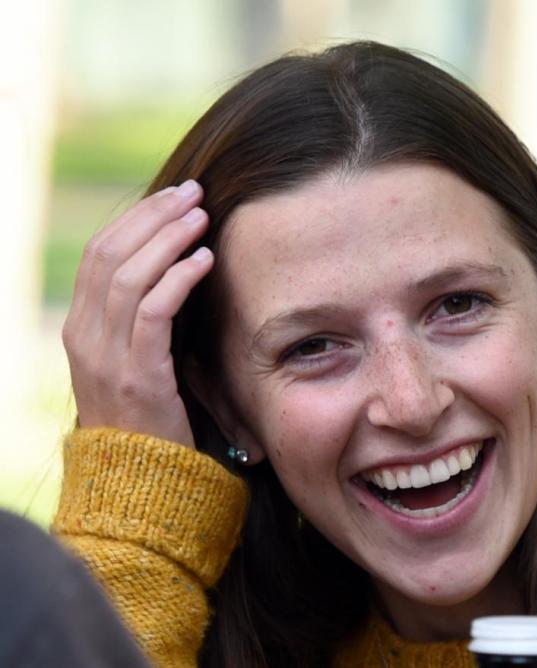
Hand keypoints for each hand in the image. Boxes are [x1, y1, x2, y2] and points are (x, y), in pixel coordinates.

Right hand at [63, 180, 214, 446]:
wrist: (140, 485)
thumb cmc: (152, 420)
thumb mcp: (138, 364)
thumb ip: (144, 324)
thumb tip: (175, 273)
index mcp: (81, 330)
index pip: (100, 255)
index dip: (136, 219)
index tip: (174, 196)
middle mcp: (85, 338)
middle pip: (111, 255)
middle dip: (153, 217)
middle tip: (193, 192)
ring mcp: (107, 358)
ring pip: (129, 277)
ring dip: (169, 239)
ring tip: (203, 217)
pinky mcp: (138, 377)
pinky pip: (153, 313)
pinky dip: (178, 279)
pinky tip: (205, 260)